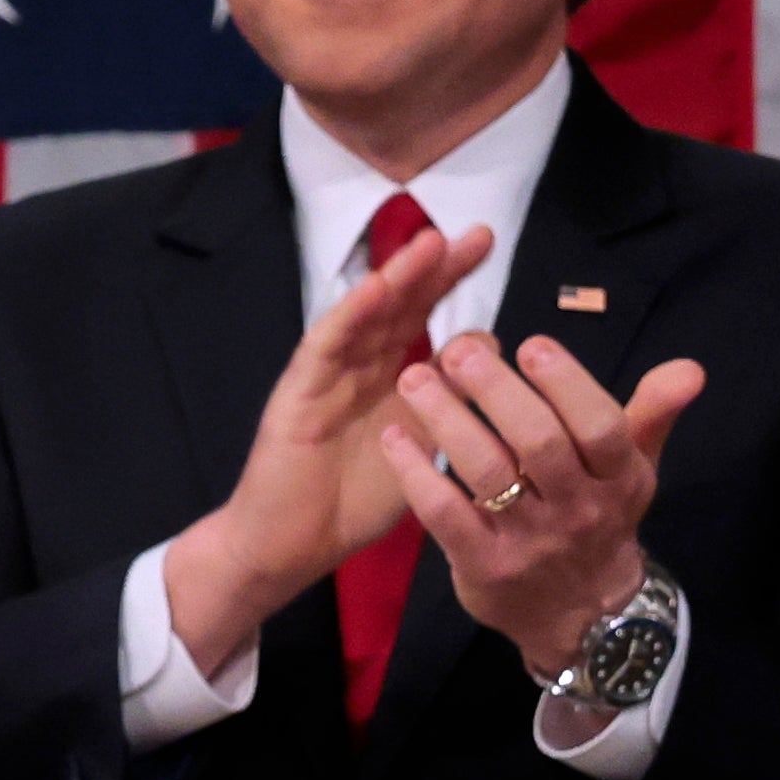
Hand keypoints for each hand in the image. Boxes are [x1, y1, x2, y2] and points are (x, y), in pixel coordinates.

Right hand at [161, 217, 496, 675]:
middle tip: (477, 233)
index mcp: (387, 380)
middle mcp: (357, 368)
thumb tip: (490, 356)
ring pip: (364, 318)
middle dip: (434, 268)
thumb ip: (448, 407)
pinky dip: (350, 316)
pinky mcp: (297, 395)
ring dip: (396, 279)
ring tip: (430, 243)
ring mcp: (325, 377)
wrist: (289, 546)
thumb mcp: (417, 451)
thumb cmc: (349, 503)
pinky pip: (326, 348)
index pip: (422, 318)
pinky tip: (376, 289)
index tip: (483, 245)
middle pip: (399, 306)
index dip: (450, 283)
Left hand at [381, 330, 706, 686]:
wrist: (581, 617)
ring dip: (447, 419)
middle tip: (458, 349)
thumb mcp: (634, 470)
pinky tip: (396, 437)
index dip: (568, 383)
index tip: (531, 343)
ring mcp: (530, 541)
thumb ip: (652, 414)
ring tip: (415, 378)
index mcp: (620, 480)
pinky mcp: (483, 566)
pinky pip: (445, 514)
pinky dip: (417, 473)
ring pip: (487, 471)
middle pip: (539, 442)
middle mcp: (579, 510)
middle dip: (497, 390)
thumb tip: (690, 367)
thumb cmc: (601, 519)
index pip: (600, 426)